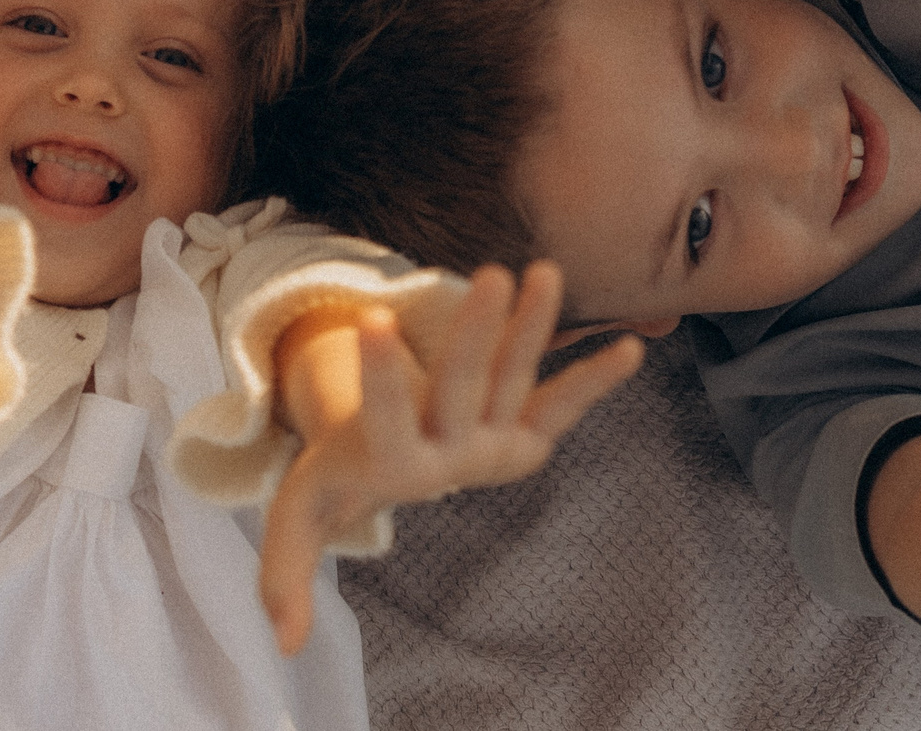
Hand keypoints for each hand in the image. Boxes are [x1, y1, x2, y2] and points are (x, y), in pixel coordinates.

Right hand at [257, 262, 645, 653]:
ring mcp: (496, 443)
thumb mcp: (299, 511)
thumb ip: (286, 571)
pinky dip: (597, 380)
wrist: (394, 466)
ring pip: (516, 380)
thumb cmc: (340, 474)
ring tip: (546, 273)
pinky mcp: (525, 433)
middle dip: (479, 334)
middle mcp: (455, 457)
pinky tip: (634, 350)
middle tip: (493, 275)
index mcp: (397, 469)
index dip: (379, 376)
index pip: (387, 423)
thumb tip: (287, 646)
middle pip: (465, 389)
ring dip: (536, 328)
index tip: (369, 319)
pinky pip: (563, 402)